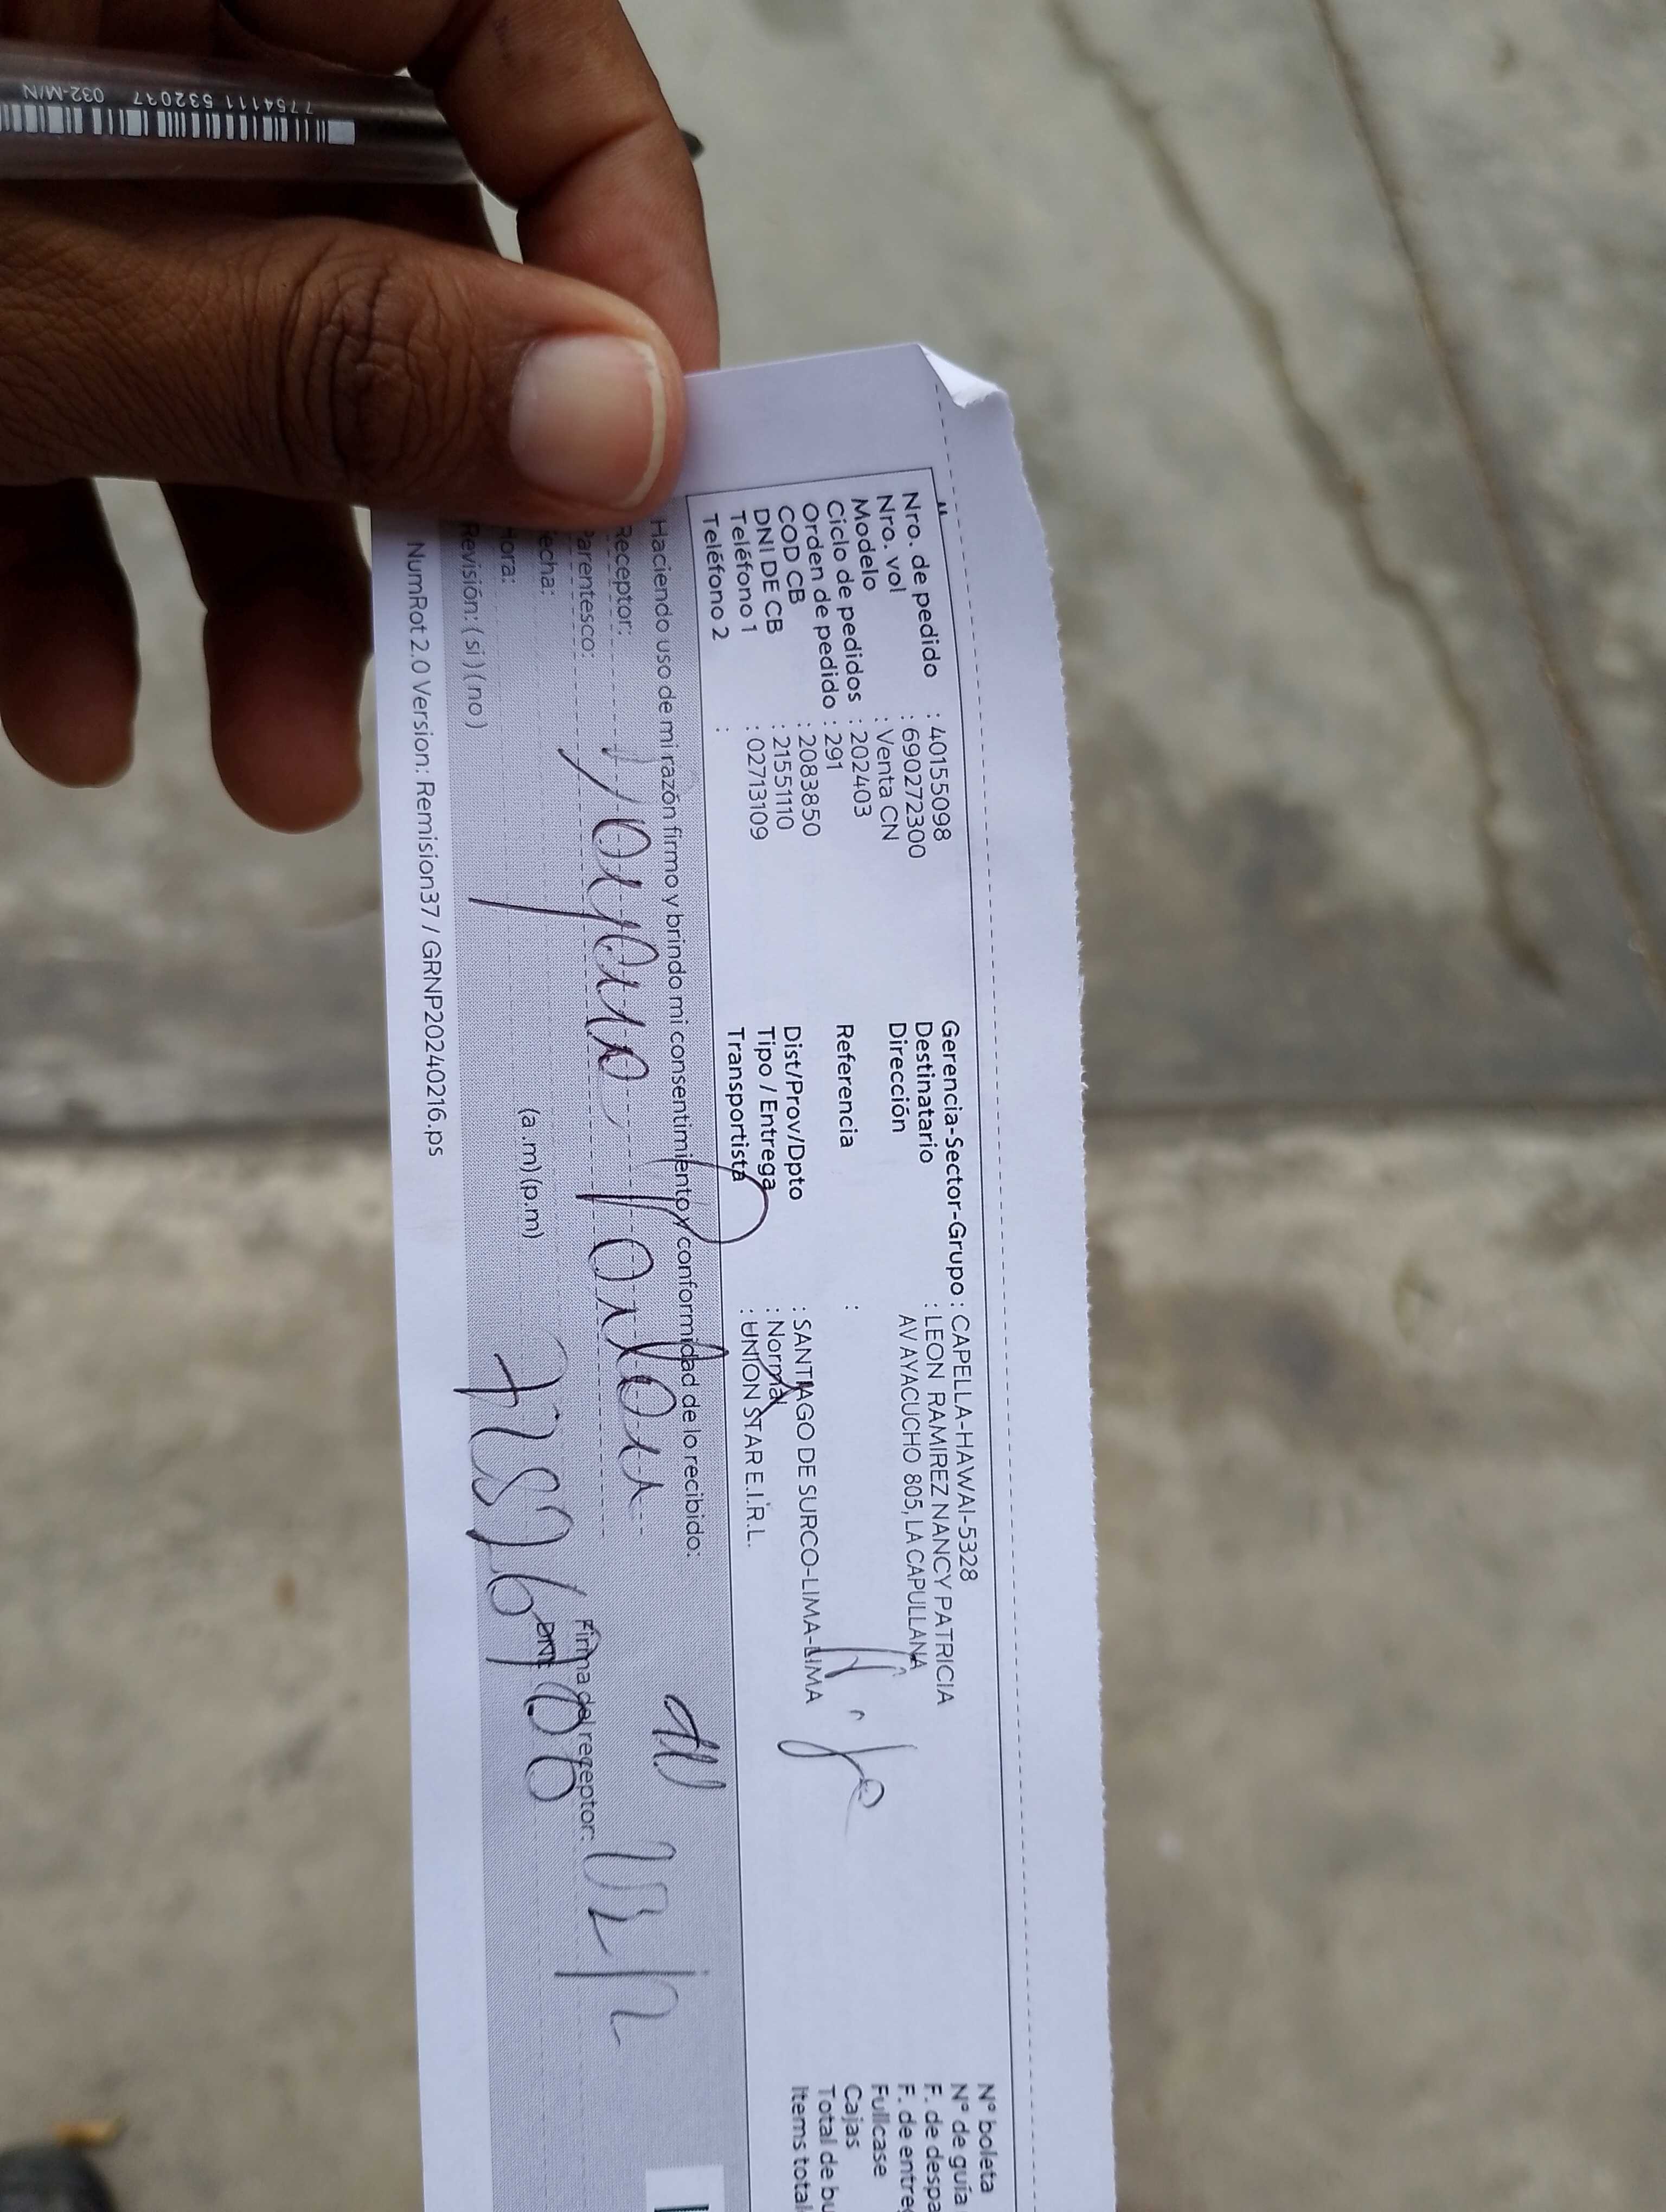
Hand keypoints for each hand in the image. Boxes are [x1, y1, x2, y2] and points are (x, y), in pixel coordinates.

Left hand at [0, 0, 716, 827]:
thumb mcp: (43, 298)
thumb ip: (324, 352)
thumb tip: (619, 426)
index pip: (510, 19)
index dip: (615, 232)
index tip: (645, 458)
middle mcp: (129, 23)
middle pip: (379, 244)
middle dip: (419, 496)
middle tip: (487, 655)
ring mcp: (38, 151)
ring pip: (226, 362)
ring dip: (263, 590)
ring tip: (281, 765)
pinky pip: (69, 400)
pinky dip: (76, 562)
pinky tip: (69, 699)